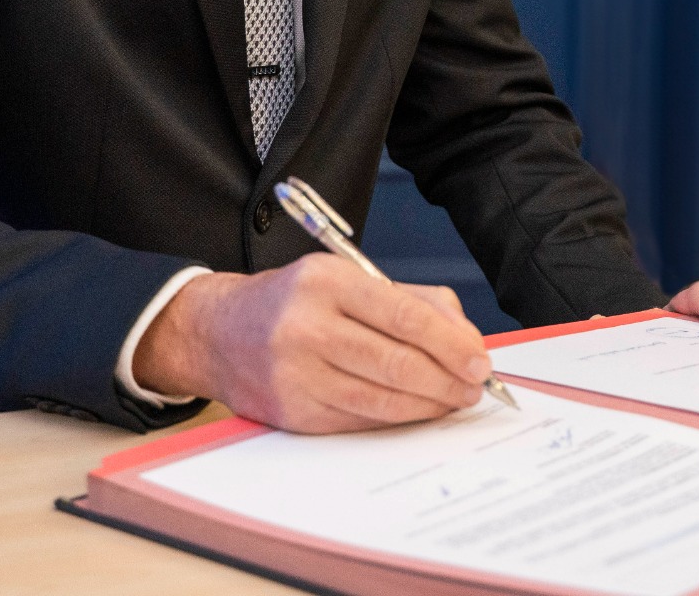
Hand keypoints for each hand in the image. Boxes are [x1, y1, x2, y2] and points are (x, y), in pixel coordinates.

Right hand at [131, 255, 491, 432]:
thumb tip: (464, 336)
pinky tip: (414, 410)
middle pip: (397, 362)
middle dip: (447, 379)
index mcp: (325, 281)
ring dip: (428, 404)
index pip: (403, 314)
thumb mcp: (345, 278)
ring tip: (452, 399)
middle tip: (474, 386)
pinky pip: (360, 420)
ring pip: (383, 398)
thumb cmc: (294, 301)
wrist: (220, 331)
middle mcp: (307, 325)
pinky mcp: (294, 412)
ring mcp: (297, 373)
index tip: (478, 359)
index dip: (449, 342)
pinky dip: (396, 418)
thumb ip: (410, 299)